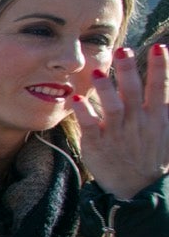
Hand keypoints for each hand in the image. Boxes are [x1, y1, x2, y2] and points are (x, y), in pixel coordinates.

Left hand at [73, 44, 168, 200]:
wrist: (138, 189)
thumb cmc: (152, 157)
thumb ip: (168, 110)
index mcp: (157, 118)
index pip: (160, 87)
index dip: (161, 67)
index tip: (159, 48)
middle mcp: (138, 122)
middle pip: (133, 92)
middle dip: (129, 70)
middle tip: (123, 50)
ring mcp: (117, 133)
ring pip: (111, 107)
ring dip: (105, 89)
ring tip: (98, 71)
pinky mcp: (97, 144)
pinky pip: (90, 125)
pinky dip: (84, 112)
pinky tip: (76, 99)